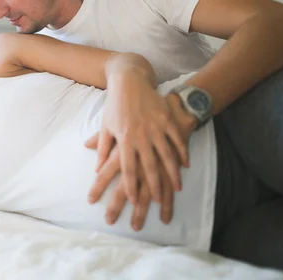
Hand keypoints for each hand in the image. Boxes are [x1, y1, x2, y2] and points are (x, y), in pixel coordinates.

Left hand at [85, 73, 187, 203]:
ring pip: (166, 156)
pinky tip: (186, 166)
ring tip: (176, 189)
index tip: (132, 200)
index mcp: (124, 138)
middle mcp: (141, 135)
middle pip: (149, 166)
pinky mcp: (166, 120)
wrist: (130, 80)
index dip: (130, 186)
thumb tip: (96, 169)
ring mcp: (156, 127)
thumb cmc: (115, 106)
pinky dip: (182, 153)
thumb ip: (102, 148)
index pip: (127, 168)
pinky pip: (177, 140)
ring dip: (172, 174)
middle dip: (154, 186)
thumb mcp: (106, 126)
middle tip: (157, 202)